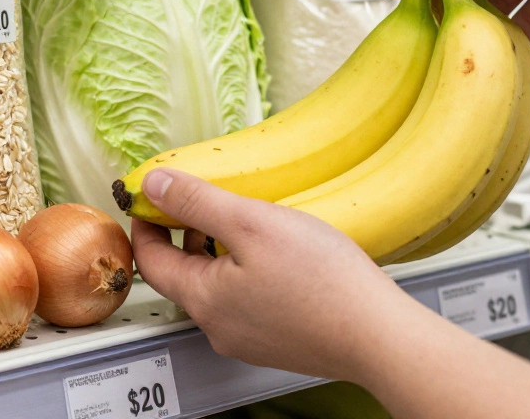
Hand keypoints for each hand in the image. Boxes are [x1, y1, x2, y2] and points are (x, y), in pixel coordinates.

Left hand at [130, 168, 422, 381]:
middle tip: (200, 201)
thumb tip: (152, 187)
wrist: (382, 336)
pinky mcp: (276, 342)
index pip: (150, 260)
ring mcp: (248, 339)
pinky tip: (274, 254)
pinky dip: (244, 272)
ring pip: (215, 287)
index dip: (147, 223)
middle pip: (181, 274)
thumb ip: (197, 202)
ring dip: (216, 252)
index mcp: (203, 300)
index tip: (154, 197)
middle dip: (184, 234)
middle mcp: (218, 327)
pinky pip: (245, 301)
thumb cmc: (324, 282)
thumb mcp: (252, 223)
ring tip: (242, 221)